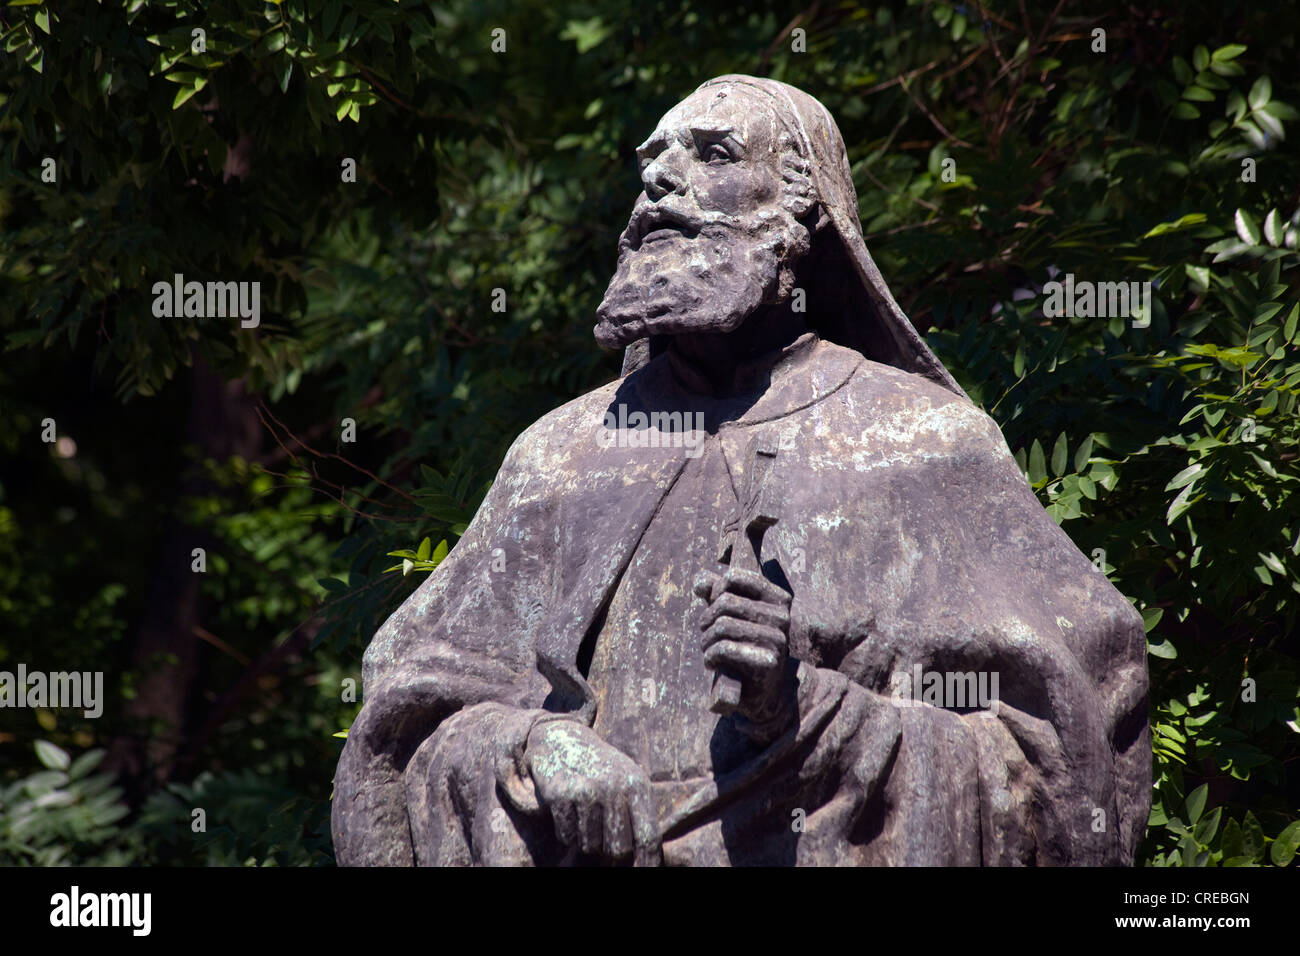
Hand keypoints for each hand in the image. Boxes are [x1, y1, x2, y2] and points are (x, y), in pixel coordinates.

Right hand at [524, 719, 660, 865]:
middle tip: (602, 838)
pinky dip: (566, 832)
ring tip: (584, 815)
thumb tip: (648, 862)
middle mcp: (614, 787)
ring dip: (586, 840)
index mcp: (636, 785)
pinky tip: (568, 810)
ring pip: (590, 846)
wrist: (560, 739)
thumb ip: (638, 816)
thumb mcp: (626, 783)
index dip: (648, 863)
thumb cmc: (599, 770)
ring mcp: (587, 790)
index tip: (645, 873)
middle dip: (610, 853)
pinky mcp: (561, 794)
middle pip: (618, 850)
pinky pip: (567, 837)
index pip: (648, 837)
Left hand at [694, 566, 792, 723]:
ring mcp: (777, 639)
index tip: (714, 608)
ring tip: (708, 650)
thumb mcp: (734, 616)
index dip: (714, 592)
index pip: (733, 578)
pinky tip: (712, 662)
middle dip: (706, 619)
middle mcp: (781, 616)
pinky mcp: (767, 662)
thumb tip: (699, 582)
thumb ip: (718, 594)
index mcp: (777, 598)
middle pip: (724, 602)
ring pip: (722, 625)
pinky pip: (724, 648)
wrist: (769, 690)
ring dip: (706, 640)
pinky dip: (710, 656)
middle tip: (706, 634)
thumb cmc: (748, 647)